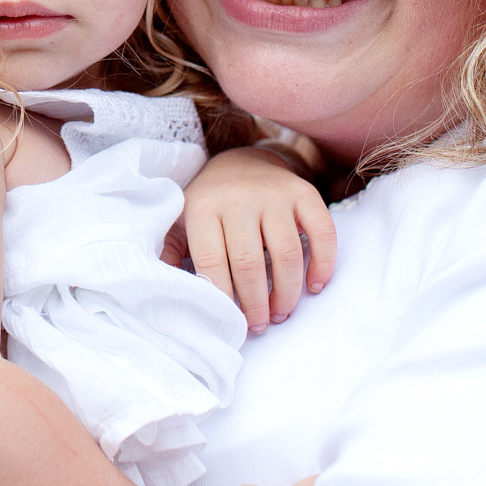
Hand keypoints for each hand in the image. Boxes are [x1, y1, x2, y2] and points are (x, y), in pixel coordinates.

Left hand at [166, 146, 336, 332]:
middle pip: (249, 262)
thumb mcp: (180, 221)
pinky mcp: (304, 193)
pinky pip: (322, 231)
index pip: (211, 260)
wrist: (242, 160)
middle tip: (258, 324)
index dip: (221, 297)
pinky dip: (323, 263)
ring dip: (287, 293)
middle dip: (255, 303)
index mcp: (204, 207)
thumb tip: (162, 291)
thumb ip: (168, 252)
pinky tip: (315, 285)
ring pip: (286, 253)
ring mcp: (274, 194)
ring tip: (281, 313)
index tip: (228, 321)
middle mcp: (239, 198)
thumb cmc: (208, 203)